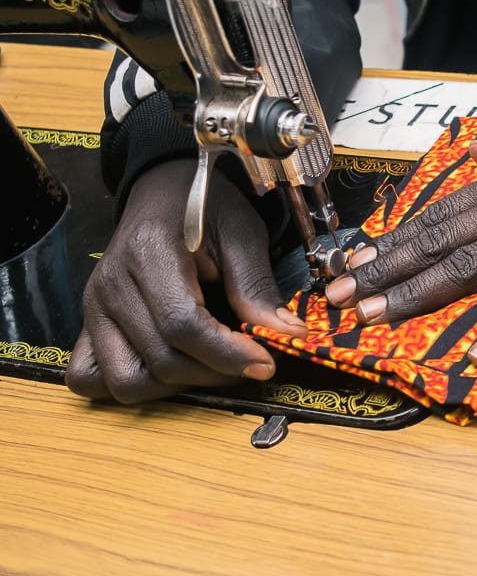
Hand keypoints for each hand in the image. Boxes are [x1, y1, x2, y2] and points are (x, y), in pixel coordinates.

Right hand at [65, 158, 307, 403]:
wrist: (164, 188)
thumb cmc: (204, 206)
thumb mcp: (242, 233)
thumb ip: (257, 286)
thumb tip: (288, 336)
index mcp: (148, 252)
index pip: (182, 324)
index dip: (228, 354)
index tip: (265, 364)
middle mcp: (111, 285)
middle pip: (160, 359)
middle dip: (215, 372)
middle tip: (250, 362)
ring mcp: (94, 309)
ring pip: (126, 381)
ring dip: (177, 387)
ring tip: (212, 365)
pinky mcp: (89, 325)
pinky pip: (91, 379)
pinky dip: (132, 385)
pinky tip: (168, 369)